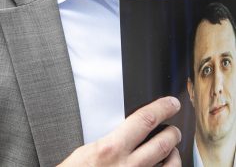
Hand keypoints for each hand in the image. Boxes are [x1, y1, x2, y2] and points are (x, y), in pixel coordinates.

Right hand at [58, 96, 181, 166]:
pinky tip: (167, 166)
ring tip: (173, 149)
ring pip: (171, 165)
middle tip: (174, 128)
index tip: (171, 104)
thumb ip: (111, 141)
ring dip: (175, 154)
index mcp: (112, 148)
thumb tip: (129, 131)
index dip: (161, 108)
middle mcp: (129, 166)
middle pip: (163, 143)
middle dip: (173, 132)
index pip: (144, 120)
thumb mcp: (89, 149)